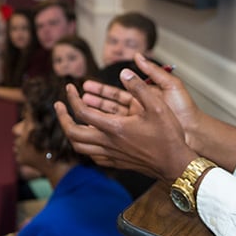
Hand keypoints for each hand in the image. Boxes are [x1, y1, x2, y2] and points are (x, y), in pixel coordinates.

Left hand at [56, 55, 198, 182]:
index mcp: (114, 127)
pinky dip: (83, 145)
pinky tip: (88, 137)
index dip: (71, 98)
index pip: (81, 112)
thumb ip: (139, 87)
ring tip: (69, 120)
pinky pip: (91, 155)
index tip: (70, 87)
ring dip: (70, 132)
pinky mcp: (116, 162)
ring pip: (79, 147)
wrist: (175, 164)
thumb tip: (124, 72)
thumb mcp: (157, 106)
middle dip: (62, 117)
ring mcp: (111, 155)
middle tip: (59, 105)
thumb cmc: (168, 135)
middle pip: (73, 133)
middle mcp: (108, 143)